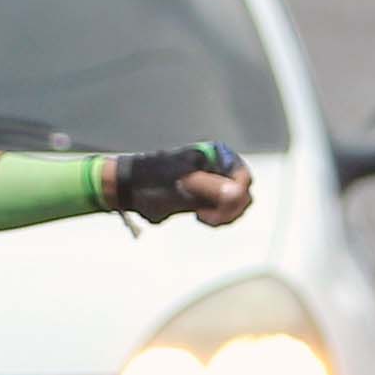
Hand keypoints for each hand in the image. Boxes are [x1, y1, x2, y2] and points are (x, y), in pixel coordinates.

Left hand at [113, 142, 254, 226]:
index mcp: (216, 155)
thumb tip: (237, 193)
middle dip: (230, 208)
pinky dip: (219, 218)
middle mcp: (219, 167)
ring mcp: (214, 184)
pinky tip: (200, 217)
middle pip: (243, 192)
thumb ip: (210, 187)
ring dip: (225, 215)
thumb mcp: (182, 183)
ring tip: (202, 217)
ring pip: (237, 204)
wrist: (132, 190)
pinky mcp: (206, 200)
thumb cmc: (153, 180)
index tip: (216, 206)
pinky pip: (225, 212)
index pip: (242, 176)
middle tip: (206, 217)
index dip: (235, 194)